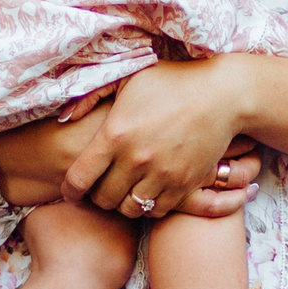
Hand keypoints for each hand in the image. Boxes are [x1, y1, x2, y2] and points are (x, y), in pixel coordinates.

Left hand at [62, 58, 250, 218]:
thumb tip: (65, 118)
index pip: (79, 179)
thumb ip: (91, 95)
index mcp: (115, 134)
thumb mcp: (128, 78)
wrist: (222, 95)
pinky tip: (149, 190)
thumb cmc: (172, 82)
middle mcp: (136, 159)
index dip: (70, 189)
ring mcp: (162, 175)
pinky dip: (149, 205)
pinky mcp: (184, 184)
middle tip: (100, 187)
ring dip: (123, 203)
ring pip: (129, 209)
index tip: (72, 190)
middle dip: (96, 196)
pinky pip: (157, 210)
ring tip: (125, 190)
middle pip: (102, 199)